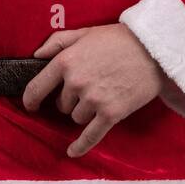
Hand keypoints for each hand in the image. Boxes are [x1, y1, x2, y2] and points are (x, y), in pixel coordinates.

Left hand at [23, 23, 171, 156]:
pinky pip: (90, 135)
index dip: (31, 99)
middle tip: (89, 86)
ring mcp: (93, 99)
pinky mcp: (111, 113)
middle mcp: (76, 82)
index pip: (37, 87)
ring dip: (84, 112)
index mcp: (66, 61)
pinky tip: (72, 151)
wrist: (153, 49)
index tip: (31, 105)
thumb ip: (57, 42)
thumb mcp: (84, 33)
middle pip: (61, 105)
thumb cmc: (118, 39)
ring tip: (101, 95)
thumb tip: (36, 56)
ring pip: (76, 117)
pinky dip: (80, 145)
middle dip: (70, 99)